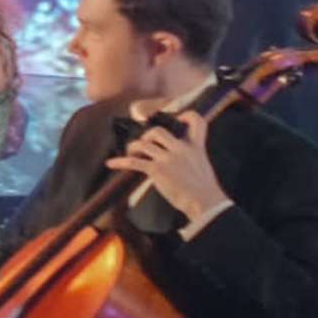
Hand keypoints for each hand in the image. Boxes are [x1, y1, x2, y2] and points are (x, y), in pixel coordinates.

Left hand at [109, 115, 232, 232]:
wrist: (205, 203)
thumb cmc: (204, 190)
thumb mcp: (201, 165)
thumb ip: (189, 156)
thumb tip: (174, 158)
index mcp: (196, 147)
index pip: (196, 121)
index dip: (186, 115)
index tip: (178, 118)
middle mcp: (181, 149)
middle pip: (158, 131)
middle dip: (146, 136)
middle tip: (144, 145)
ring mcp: (168, 158)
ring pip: (143, 144)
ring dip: (133, 148)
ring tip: (130, 154)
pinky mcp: (157, 170)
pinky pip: (133, 162)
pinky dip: (120, 162)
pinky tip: (111, 164)